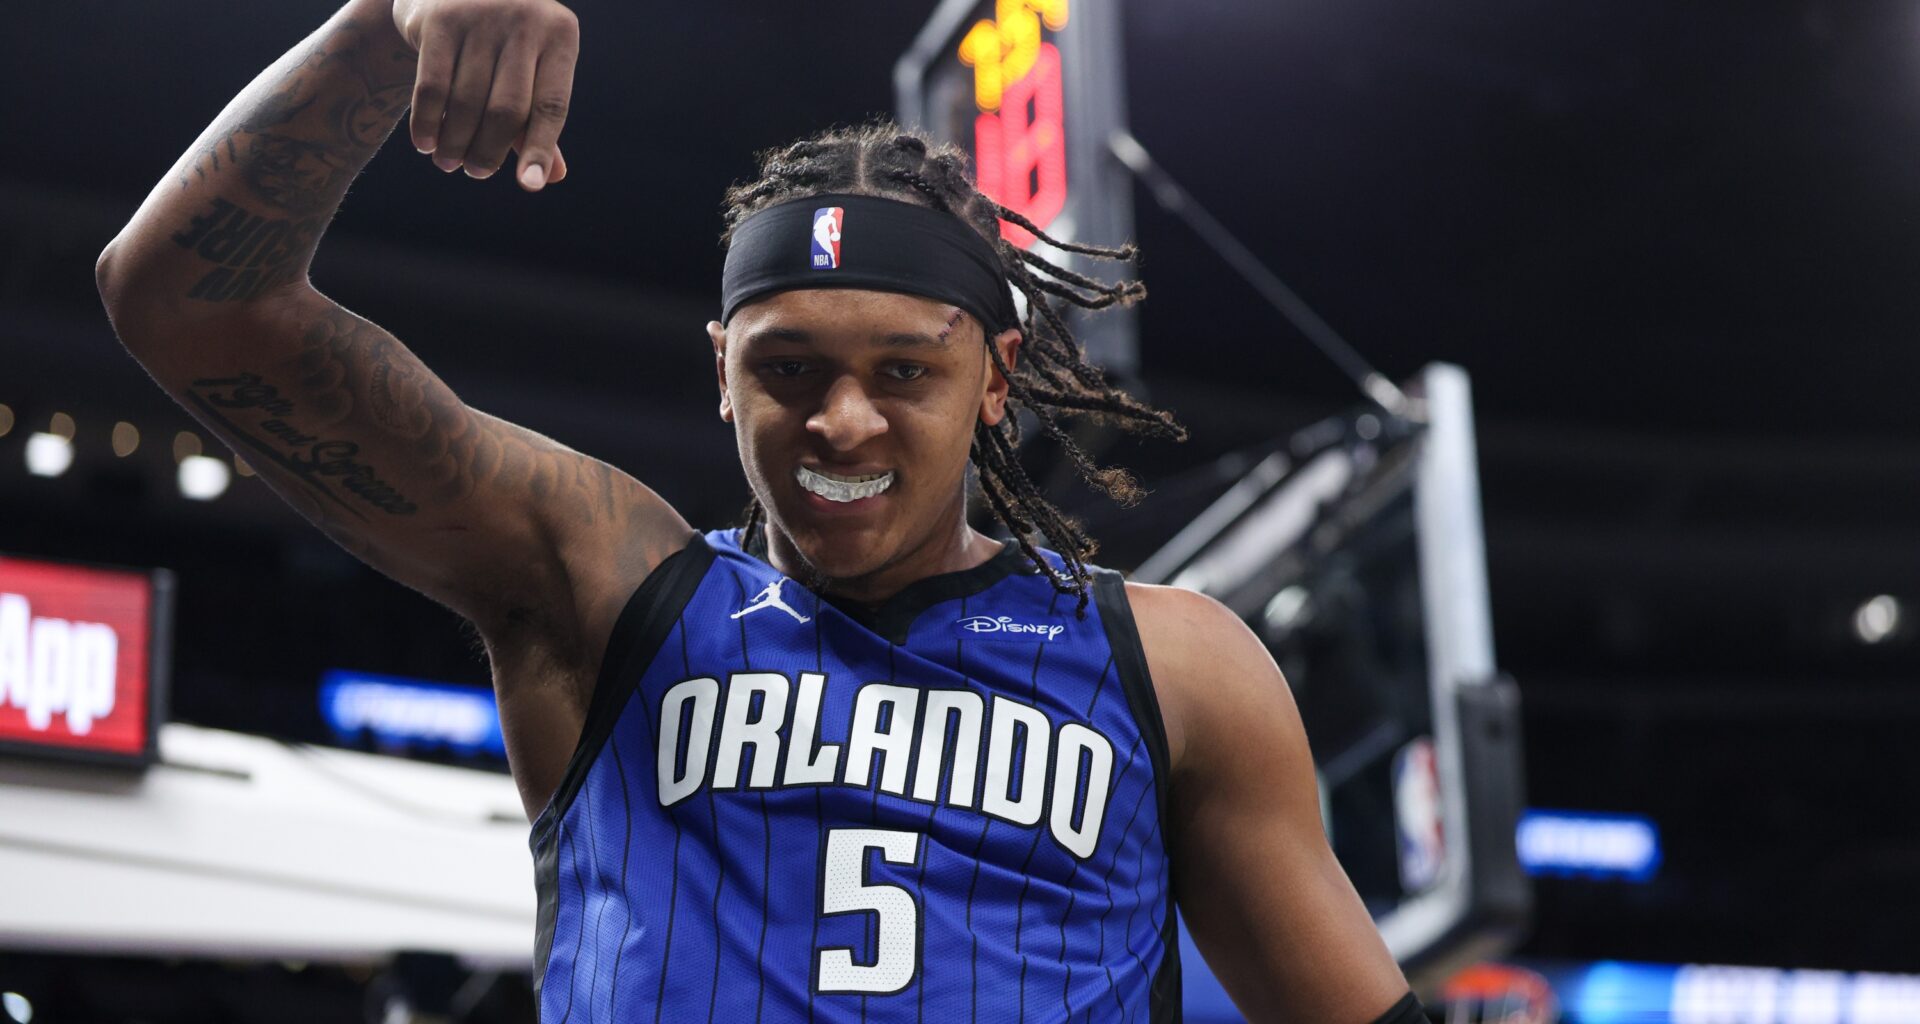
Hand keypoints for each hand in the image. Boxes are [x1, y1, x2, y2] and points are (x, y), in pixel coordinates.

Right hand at [391, 0, 576, 189]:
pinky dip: (428, 122)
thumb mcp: (533, 67)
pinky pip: (432, 86)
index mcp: (559, 35)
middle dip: (488, 151)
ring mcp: (481, 17)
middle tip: (475, 173)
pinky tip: (425, 143)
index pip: (552, 105)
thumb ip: (540, 119)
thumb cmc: (504, 39)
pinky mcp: (439, 20)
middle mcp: (524, 22)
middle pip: (507, 109)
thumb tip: (552, 177)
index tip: (529, 185)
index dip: (540, 149)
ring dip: (455, 142)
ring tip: (448, 162)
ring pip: (467, 101)